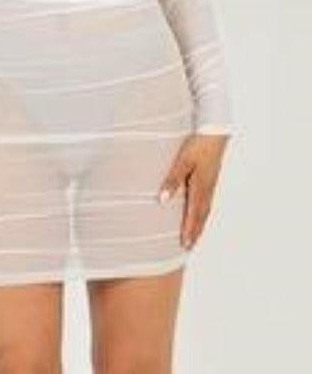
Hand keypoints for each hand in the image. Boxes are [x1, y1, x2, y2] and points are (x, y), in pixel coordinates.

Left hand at [157, 132, 229, 250]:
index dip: (188, 230)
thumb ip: (173, 180)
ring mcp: (211, 183)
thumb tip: (162, 200)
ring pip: (205, 208)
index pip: (193, 214)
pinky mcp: (211, 176)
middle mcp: (208, 188)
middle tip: (188, 247)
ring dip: (199, 223)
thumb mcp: (183, 161)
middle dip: (195, 231)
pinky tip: (200, 211)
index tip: (184, 245)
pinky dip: (202, 211)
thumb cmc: (198, 144)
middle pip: (201, 215)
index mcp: (201, 187)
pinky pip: (207, 200)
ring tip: (194, 235)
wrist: (215, 131)